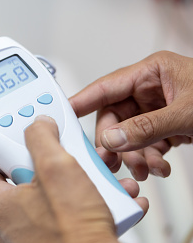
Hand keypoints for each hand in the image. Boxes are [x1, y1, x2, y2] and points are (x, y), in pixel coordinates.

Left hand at [0, 116, 148, 242]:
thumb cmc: (73, 233)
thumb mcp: (56, 167)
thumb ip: (42, 138)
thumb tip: (38, 126)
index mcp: (1, 205)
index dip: (4, 151)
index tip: (21, 142)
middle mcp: (12, 227)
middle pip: (28, 183)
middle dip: (56, 169)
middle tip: (72, 163)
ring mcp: (34, 242)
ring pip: (55, 202)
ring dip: (80, 189)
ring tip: (102, 186)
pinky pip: (72, 222)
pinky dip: (91, 210)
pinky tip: (113, 206)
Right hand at [69, 51, 192, 180]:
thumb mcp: (187, 113)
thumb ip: (148, 127)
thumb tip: (113, 139)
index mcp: (152, 72)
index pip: (106, 88)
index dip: (81, 102)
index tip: (62, 116)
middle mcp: (151, 90)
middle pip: (114, 118)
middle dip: (115, 143)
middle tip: (112, 161)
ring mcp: (158, 110)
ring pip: (128, 136)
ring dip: (133, 157)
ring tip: (143, 170)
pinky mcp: (166, 127)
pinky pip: (146, 145)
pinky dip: (149, 159)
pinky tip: (158, 167)